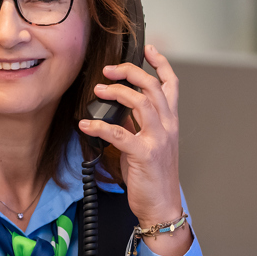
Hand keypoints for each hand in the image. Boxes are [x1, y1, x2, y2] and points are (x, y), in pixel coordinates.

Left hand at [79, 45, 191, 255]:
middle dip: (130, 72)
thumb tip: (116, 109)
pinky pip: (119, 133)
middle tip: (108, 70)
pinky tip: (86, 124)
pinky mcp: (144, 154)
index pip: (171, 85)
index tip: (148, 49)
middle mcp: (168, 126)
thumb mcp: (147, 145)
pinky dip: (100, 126)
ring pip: (140, 103)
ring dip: (117, 93)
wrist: (162, 206)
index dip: (161, 64)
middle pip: (152, 87)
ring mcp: (158, 139)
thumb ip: (136, 125)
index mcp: (170, 122)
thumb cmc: (153, 177)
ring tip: (98, 90)